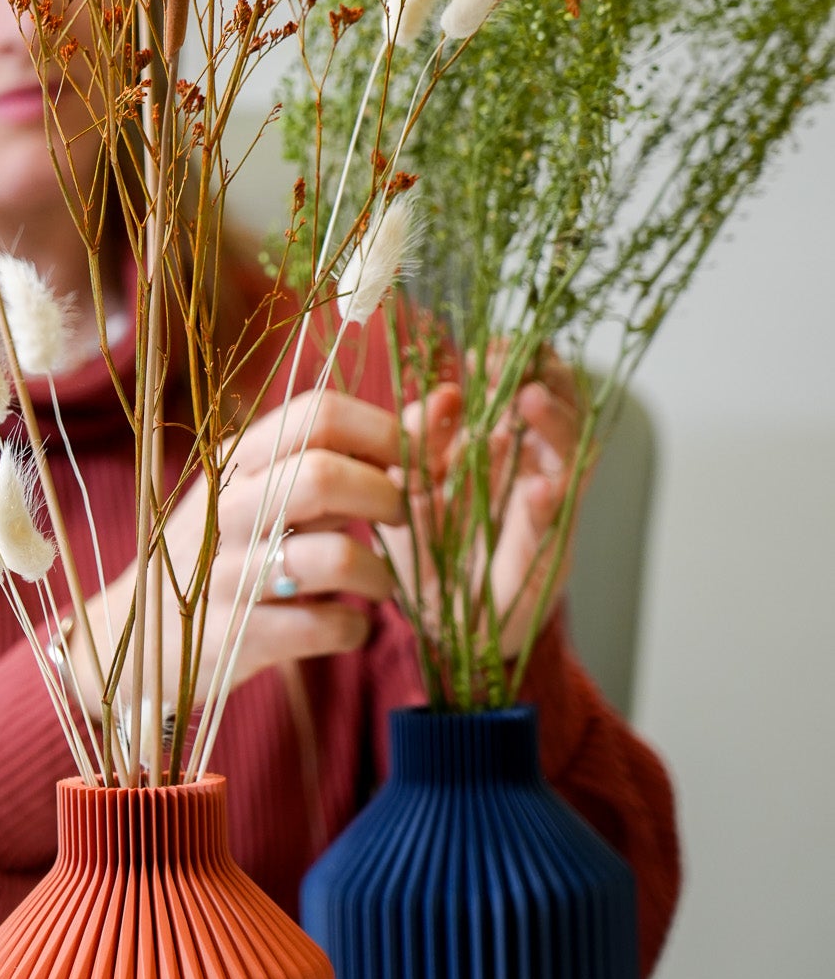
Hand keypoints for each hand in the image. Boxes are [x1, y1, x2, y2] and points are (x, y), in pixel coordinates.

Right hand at [74, 391, 405, 718]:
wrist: (139, 637)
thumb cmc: (233, 548)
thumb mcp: (283, 489)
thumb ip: (364, 450)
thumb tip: (452, 400)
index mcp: (240, 458)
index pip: (318, 412)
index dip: (383, 432)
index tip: (411, 462)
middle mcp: (227, 507)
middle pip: (322, 474)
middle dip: (385, 497)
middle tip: (400, 520)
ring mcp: (226, 573)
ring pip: (329, 557)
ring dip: (379, 574)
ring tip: (380, 582)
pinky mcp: (234, 635)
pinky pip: (320, 627)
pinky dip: (353, 629)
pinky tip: (350, 625)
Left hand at [378, 352, 584, 658]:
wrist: (448, 628)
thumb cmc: (430, 552)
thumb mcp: (409, 488)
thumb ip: (418, 442)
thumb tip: (445, 395)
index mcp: (496, 446)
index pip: (512, 391)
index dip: (505, 366)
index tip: (481, 350)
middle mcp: (529, 465)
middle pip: (554, 407)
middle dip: (538, 376)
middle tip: (512, 359)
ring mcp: (548, 503)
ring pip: (569, 451)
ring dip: (555, 424)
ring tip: (530, 400)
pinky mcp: (553, 547)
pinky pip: (559, 520)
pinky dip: (550, 502)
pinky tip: (539, 487)